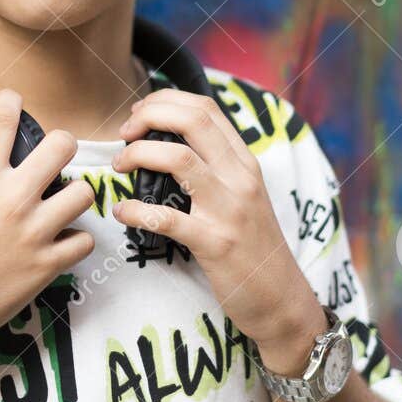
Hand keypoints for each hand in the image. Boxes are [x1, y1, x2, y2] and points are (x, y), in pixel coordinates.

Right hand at [0, 89, 96, 360]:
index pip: (2, 120)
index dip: (10, 102)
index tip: (12, 103)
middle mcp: (12, 199)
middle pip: (62, 146)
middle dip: (61, 147)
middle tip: (54, 159)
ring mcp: (34, 233)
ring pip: (84, 193)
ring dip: (75, 196)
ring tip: (62, 204)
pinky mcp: (47, 266)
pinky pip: (84, 241)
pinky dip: (76, 241)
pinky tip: (61, 242)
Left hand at [110, 88, 326, 373]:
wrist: (281, 300)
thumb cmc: (254, 248)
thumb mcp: (244, 197)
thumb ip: (217, 168)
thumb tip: (171, 143)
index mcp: (245, 163)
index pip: (206, 108)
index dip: (165, 101)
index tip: (139, 113)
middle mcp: (240, 178)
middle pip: (192, 120)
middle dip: (148, 115)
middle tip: (124, 133)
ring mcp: (229, 210)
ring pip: (177, 159)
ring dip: (137, 154)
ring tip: (119, 166)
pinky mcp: (215, 244)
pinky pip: (166, 217)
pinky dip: (134, 210)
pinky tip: (122, 212)